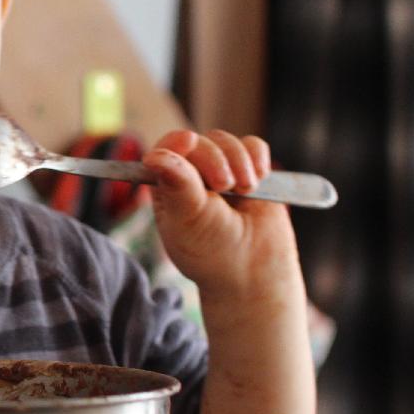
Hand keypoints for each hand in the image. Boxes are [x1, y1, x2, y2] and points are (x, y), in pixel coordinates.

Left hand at [142, 129, 300, 298]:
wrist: (253, 272)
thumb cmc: (211, 252)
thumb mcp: (189, 221)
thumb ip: (177, 185)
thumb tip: (153, 156)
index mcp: (166, 185)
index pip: (166, 149)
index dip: (177, 142)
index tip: (189, 141)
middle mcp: (191, 174)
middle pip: (200, 142)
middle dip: (214, 158)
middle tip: (225, 186)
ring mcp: (221, 171)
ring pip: (227, 142)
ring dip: (239, 161)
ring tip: (246, 190)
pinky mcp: (250, 171)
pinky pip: (254, 146)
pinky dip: (258, 157)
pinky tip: (259, 179)